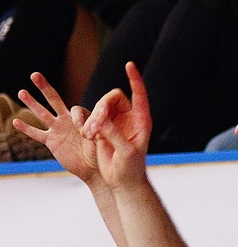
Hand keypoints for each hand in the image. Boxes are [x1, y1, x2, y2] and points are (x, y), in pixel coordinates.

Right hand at [15, 73, 98, 184]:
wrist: (95, 170)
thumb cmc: (102, 153)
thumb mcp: (104, 139)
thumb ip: (101, 129)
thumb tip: (102, 124)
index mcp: (82, 118)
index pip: (77, 110)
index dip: (80, 121)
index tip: (86, 135)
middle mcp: (67, 120)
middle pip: (54, 100)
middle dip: (45, 87)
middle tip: (35, 75)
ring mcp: (58, 130)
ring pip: (42, 114)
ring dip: (32, 103)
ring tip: (22, 92)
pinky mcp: (51, 142)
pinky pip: (37, 134)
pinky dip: (27, 129)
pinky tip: (16, 122)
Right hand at [82, 61, 151, 188]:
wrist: (122, 181)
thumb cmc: (130, 169)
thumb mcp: (126, 152)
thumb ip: (114, 134)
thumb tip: (100, 119)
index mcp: (141, 121)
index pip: (139, 94)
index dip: (134, 79)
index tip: (129, 64)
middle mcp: (129, 118)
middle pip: (112, 98)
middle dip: (101, 108)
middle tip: (95, 126)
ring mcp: (115, 122)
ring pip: (100, 106)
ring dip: (92, 118)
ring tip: (89, 135)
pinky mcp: (102, 128)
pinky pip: (91, 116)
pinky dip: (87, 124)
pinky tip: (87, 136)